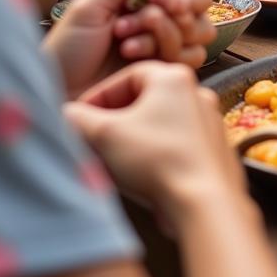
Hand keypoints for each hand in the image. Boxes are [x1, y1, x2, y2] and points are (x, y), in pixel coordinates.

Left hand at [44, 0, 214, 97]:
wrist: (58, 93)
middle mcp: (160, 21)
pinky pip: (192, 58)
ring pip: (200, 32)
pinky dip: (164, 53)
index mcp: (143, 0)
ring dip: (164, 34)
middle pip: (202, 6)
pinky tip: (131, 57)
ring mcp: (166, 48)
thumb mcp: (89, 6)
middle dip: (176, 11)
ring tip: (127, 43)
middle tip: (147, 18)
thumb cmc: (67, 48)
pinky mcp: (168, 72)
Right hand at [64, 61, 245, 226]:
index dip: (99, 95)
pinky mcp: (213, 148)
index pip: (128, 75)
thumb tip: (63, 114)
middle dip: (114, 119)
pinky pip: (176, 143)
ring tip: (112, 160)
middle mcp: (197, 93)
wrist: (204, 201)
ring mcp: (209, 121)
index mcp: (174, 78)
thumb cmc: (157, 160)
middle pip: (145, 99)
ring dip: (132, 138)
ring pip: (160, 123)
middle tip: (93, 139)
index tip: (81, 117)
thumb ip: (78, 120)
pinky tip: (139, 175)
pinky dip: (154, 152)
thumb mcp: (105, 136)